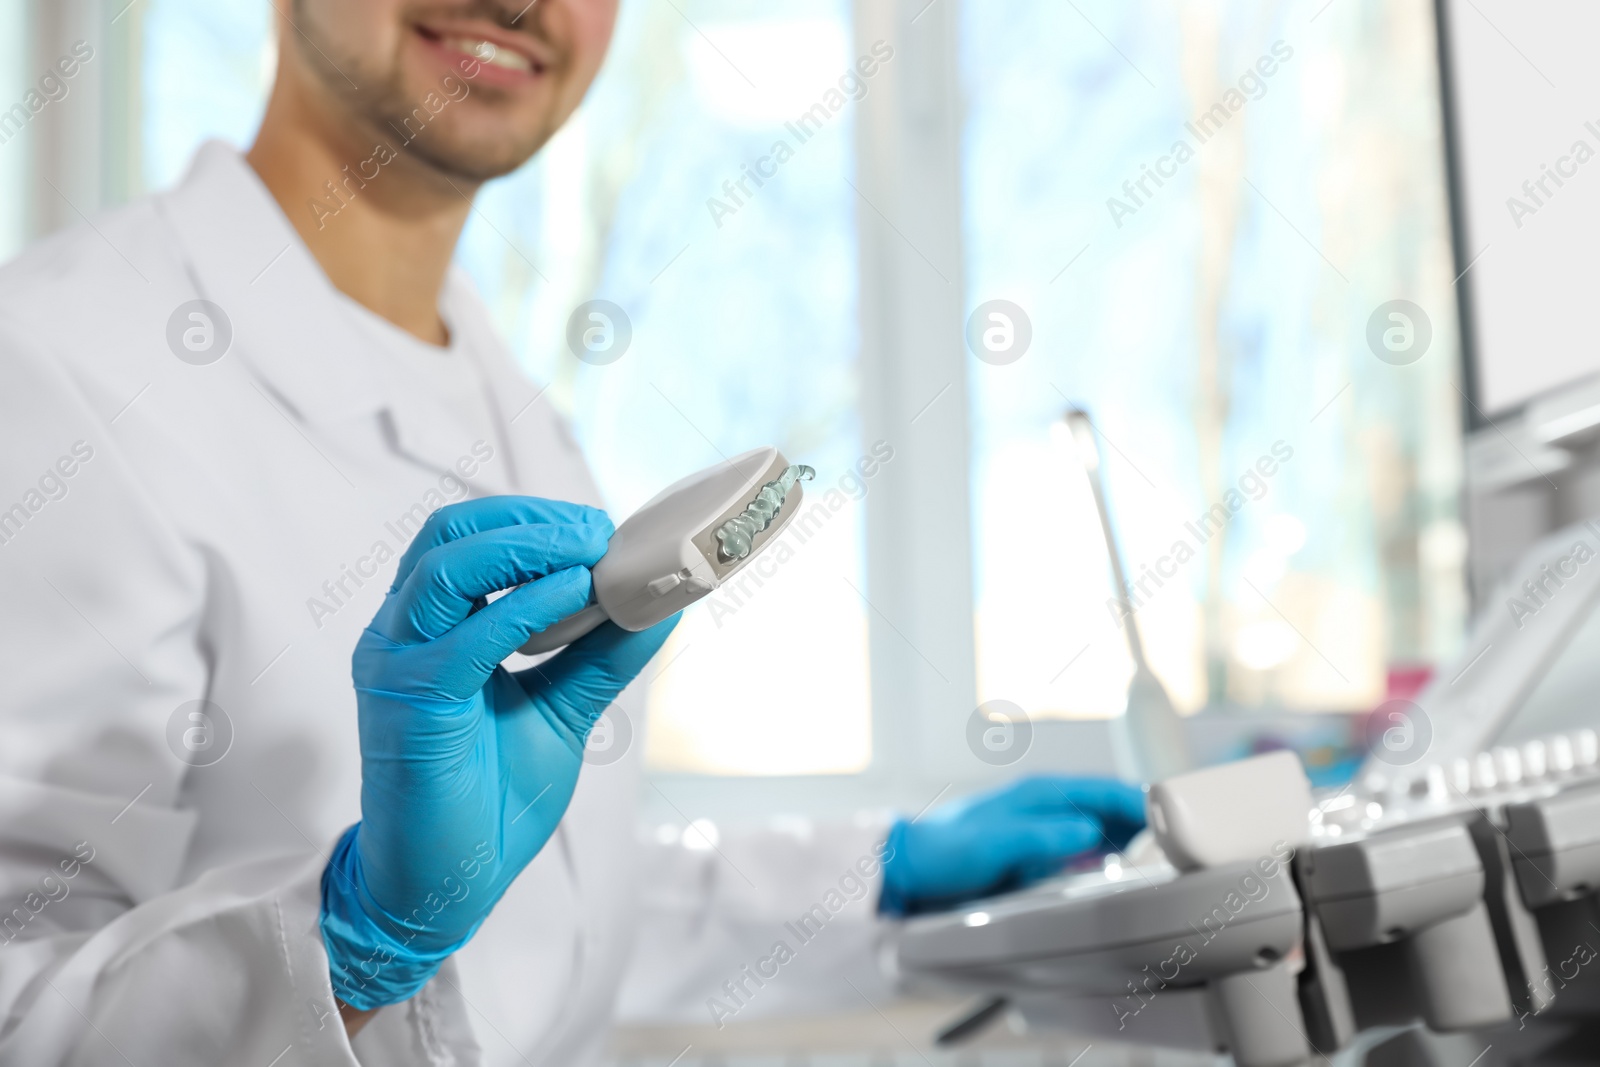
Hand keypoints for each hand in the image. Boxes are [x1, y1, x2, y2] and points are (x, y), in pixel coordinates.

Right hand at [320, 497, 677, 1009]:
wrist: (446, 885)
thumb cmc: (488, 799)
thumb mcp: (560, 709)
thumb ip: (600, 655)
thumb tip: (659, 601)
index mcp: (430, 629)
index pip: (467, 537)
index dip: (534, 520)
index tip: (602, 529)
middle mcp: (402, 634)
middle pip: (449, 533)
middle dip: (530, 520)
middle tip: (600, 531)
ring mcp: (397, 665)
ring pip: (447, 567)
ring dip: (528, 546)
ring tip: (592, 553)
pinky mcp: (408, 703)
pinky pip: (466, 638)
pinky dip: (525, 606)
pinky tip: (575, 597)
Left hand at [878, 776, 1145, 914]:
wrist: (906, 871)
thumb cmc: (943, 851)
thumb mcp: (996, 844)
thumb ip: (1044, 836)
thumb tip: (1088, 832)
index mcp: (1039, 795)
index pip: (1104, 792)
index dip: (1140, 804)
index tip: (1171, 819)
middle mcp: (1044, 809)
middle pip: (1108, 812)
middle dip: (1143, 825)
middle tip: (1175, 847)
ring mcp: (1039, 832)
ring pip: (1098, 834)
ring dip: (1126, 846)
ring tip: (1157, 865)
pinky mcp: (1032, 857)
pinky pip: (1079, 856)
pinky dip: (1102, 864)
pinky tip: (1115, 880)